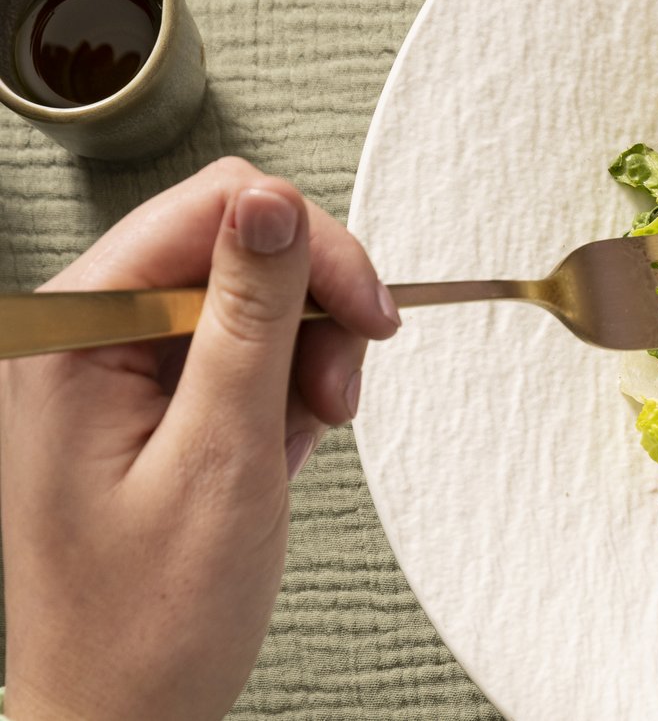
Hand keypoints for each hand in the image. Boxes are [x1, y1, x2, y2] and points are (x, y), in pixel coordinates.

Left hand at [1, 158, 399, 719]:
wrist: (119, 718)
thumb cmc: (148, 620)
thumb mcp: (220, 457)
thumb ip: (250, 318)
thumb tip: (272, 204)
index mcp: (71, 335)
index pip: (210, 210)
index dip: (309, 249)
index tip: (370, 317)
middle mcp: (80, 337)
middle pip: (232, 247)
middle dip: (311, 310)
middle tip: (342, 390)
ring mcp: (108, 370)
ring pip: (247, 299)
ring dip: (305, 356)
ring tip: (309, 431)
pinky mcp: (140, 403)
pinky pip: (235, 354)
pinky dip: (282, 393)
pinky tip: (282, 447)